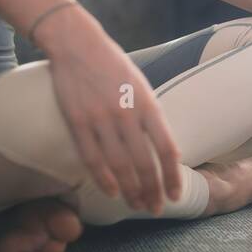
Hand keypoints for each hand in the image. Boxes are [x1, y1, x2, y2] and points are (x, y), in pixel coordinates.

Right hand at [38, 10, 182, 215]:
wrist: (76, 44)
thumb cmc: (111, 64)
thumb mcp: (140, 84)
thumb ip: (149, 114)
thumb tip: (160, 148)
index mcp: (147, 102)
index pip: (166, 148)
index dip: (172, 176)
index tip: (175, 194)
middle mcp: (126, 113)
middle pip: (144, 163)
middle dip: (152, 190)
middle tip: (156, 207)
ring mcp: (100, 118)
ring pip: (119, 166)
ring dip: (131, 191)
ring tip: (137, 205)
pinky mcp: (77, 121)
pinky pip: (92, 158)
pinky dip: (103, 180)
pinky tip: (112, 192)